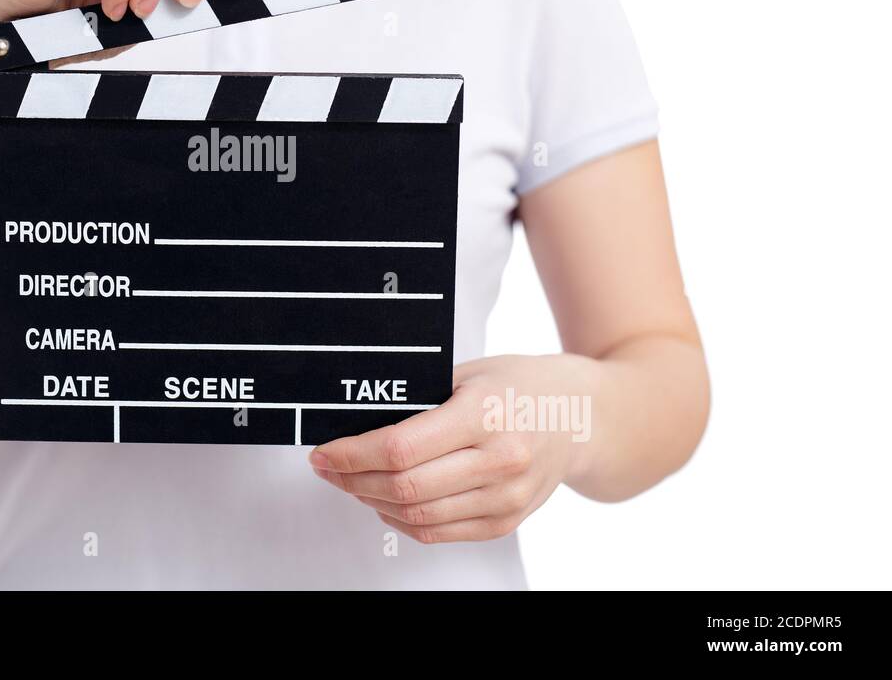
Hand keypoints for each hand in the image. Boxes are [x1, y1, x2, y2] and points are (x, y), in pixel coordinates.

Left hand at [309, 354, 599, 542]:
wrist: (581, 417)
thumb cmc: (521, 387)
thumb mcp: (469, 373)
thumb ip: (419, 398)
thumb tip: (356, 422)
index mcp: (485, 414)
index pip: (400, 447)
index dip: (351, 454)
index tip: (324, 452)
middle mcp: (500, 460)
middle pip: (404, 486)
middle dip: (353, 480)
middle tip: (328, 468)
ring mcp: (506, 497)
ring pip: (417, 515)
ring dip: (371, 502)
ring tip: (351, 482)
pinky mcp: (506, 521)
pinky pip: (438, 531)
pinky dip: (402, 520)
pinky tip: (385, 501)